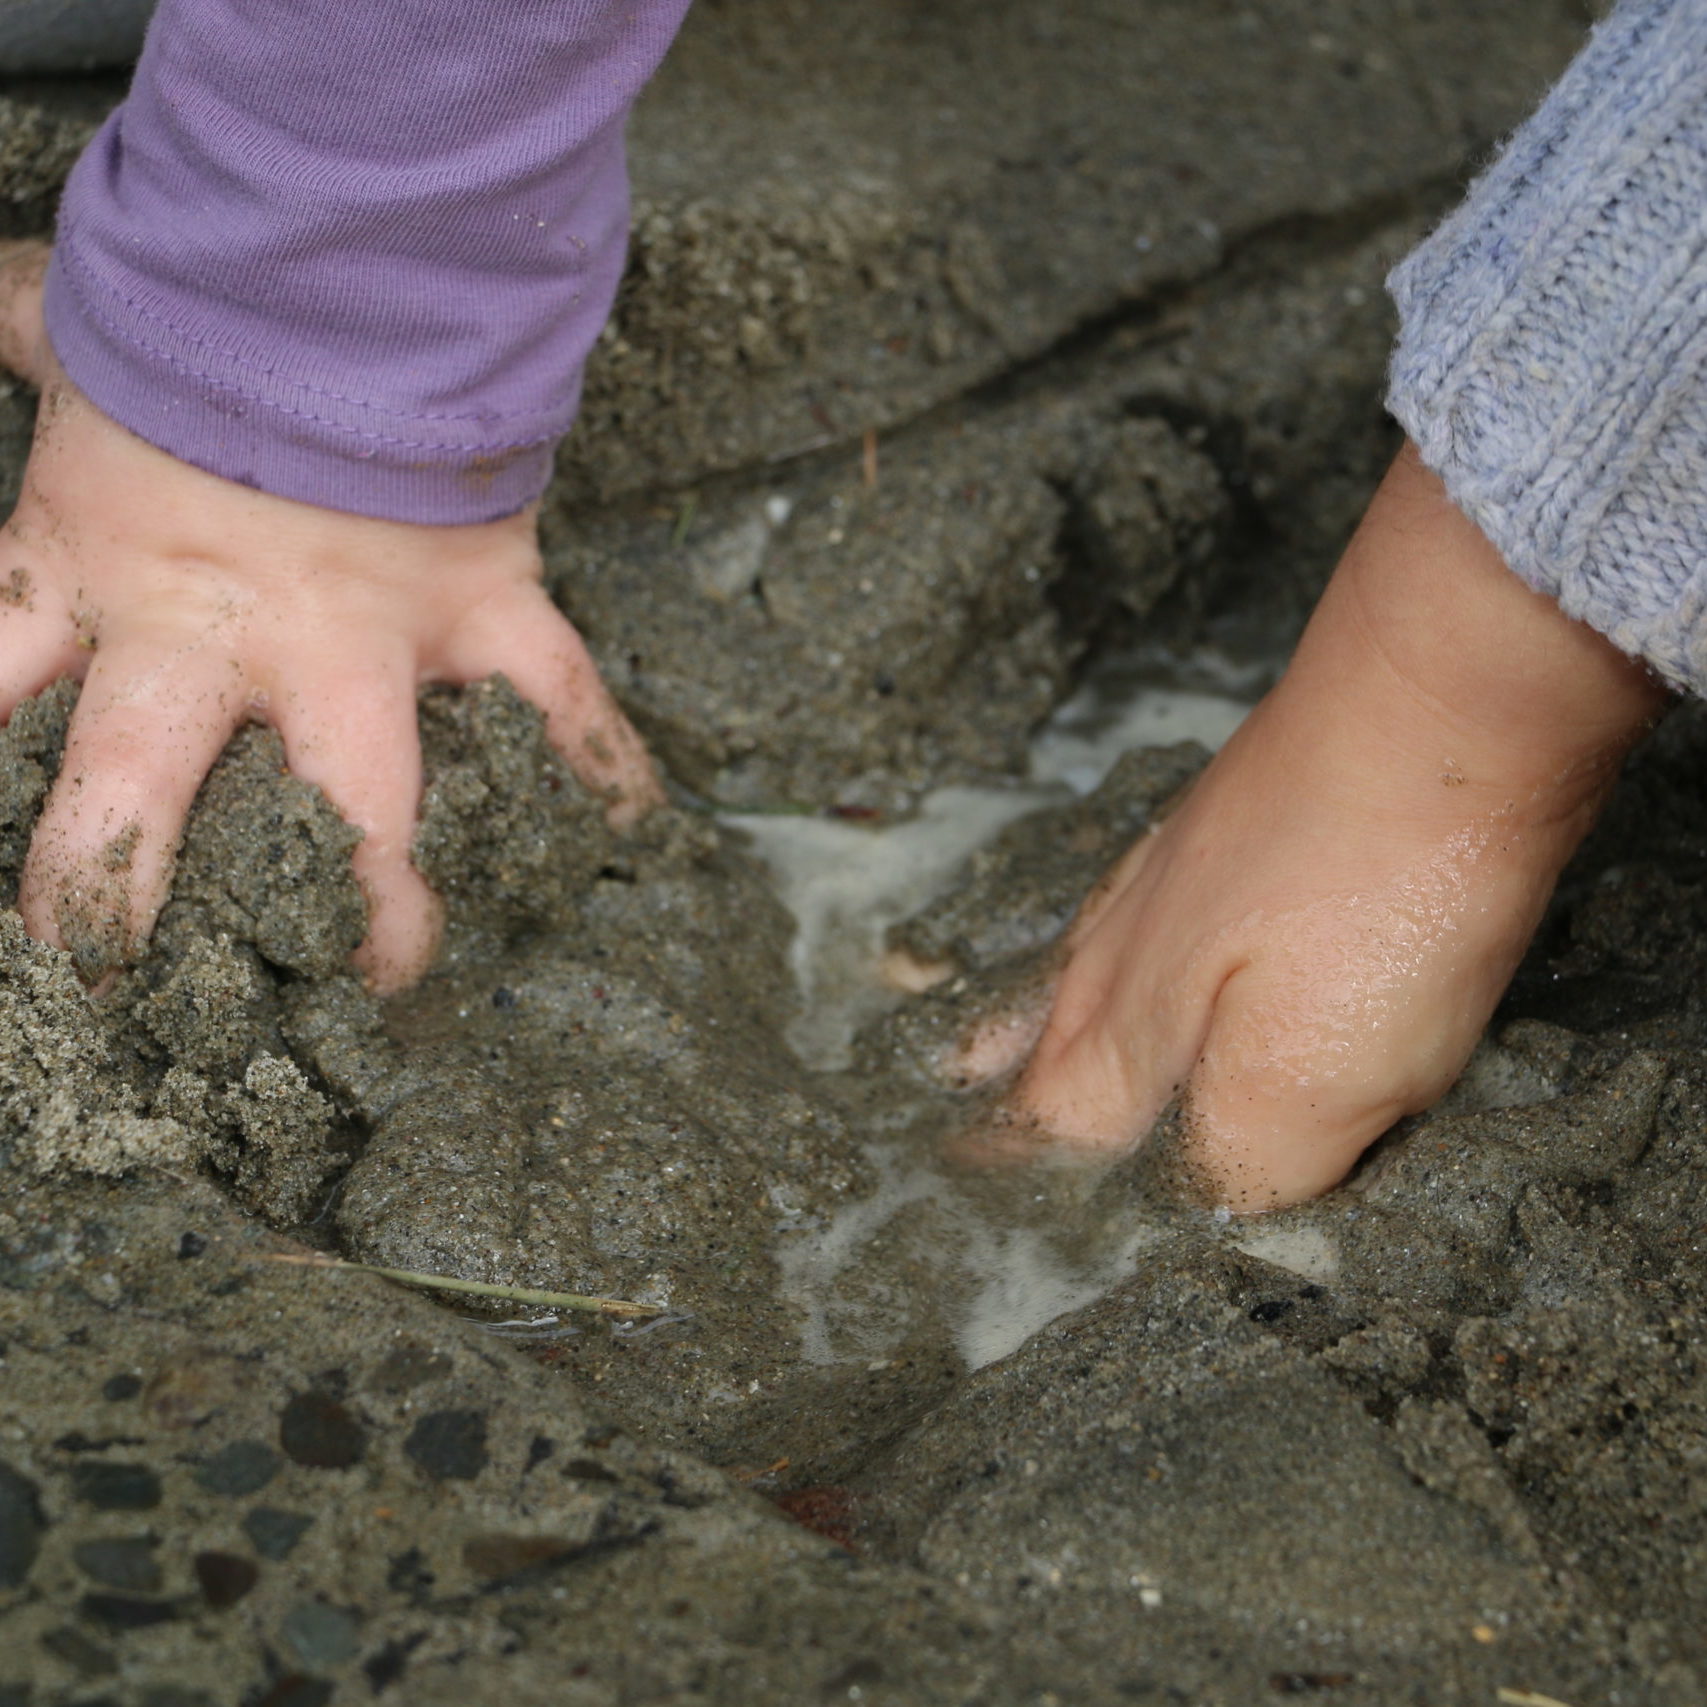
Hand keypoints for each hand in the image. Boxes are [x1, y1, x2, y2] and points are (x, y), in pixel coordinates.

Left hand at [0, 241, 660, 990]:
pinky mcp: (486, 603)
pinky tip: (627, 830)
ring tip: (388, 979)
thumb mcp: (80, 326)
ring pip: (365, 805)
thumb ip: (15, 328)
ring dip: (378, 903)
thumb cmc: (208, 300)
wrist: (360, 256)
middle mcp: (221, 631)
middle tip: (135, 989)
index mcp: (100, 569)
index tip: (15, 920)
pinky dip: (597, 764)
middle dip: (127, 904)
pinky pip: (557, 704)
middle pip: (142, 796)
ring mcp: (366, 634)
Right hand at [954, 444, 1666, 1208]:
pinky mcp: (1224, 820)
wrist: (1431, 695)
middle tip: (951, 1139)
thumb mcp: (1315, 1073)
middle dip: (997, 1101)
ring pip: (1071, 969)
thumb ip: (1237, 1160)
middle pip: (1043, 1046)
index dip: (1018, 1177)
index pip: (1054, 1128)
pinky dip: (1088, 944)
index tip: (954, 1197)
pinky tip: (1107, 930)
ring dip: (1021, 1023)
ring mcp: (1171, 873)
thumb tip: (1191, 1206)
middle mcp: (1128, 951)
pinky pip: (1123, 906)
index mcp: (1136, 1028)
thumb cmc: (1375, 898)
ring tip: (972, 1054)